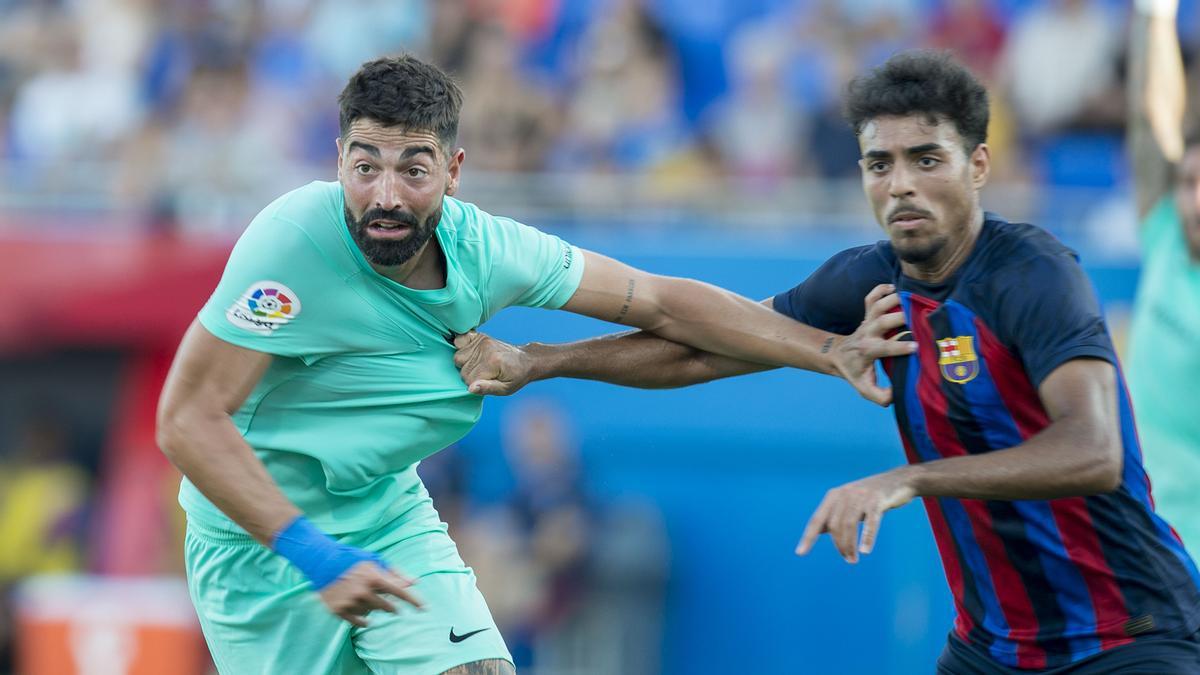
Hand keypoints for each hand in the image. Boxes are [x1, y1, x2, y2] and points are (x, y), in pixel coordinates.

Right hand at [318, 560, 422, 626]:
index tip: (424, 608)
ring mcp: (350, 602)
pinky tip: (366, 619)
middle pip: (387, 607)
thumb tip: (414, 582)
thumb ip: (395, 573)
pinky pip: (358, 621)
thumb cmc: (352, 559)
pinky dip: (364, 620)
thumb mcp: (375, 561)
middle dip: (392, 608)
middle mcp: (364, 592)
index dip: (413, 601)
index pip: (400, 593)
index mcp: (375, 577)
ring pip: (371, 613)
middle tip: (393, 608)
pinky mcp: (339, 610)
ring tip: (365, 598)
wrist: (322, 562)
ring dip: (373, 608)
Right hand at [453, 331, 535, 395]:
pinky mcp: (480, 337)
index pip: (469, 379)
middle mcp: (485, 350)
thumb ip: (488, 388)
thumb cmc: (516, 376)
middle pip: (462, 369)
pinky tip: (470, 354)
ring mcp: (482, 342)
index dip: (475, 386)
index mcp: (492, 363)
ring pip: (458, 357)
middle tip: (484, 376)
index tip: (486, 384)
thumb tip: (470, 389)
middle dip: (470, 376)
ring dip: (464, 364)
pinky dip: (460, 347)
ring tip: (478, 366)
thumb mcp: (506, 388)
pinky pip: (460, 340)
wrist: (526, 360)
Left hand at [795, 467, 916, 563]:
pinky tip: (865, 550)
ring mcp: (861, 496)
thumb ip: (836, 514)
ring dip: (849, 545)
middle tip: (848, 560)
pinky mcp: (877, 500)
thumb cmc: (871, 495)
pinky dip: (867, 537)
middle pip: (834, 525)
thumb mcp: (850, 502)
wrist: (900, 480)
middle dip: (839, 546)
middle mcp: (844, 494)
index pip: (817, 520)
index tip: (800, 553)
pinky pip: (870, 521)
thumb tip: (821, 531)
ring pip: (849, 524)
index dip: (808, 537)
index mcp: (834, 496)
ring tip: (853, 559)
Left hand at [829, 284, 915, 405]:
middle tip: (920, 318)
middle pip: (882, 321)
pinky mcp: (867, 314)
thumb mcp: (864, 389)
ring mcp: (867, 321)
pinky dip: (880, 289)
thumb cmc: (854, 372)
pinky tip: (895, 287)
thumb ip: (880, 396)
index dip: (899, 348)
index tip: (916, 348)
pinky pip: (871, 297)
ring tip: (912, 299)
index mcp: (867, 350)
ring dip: (893, 299)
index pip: (884, 348)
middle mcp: (867, 333)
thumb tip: (897, 395)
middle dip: (900, 318)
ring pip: (877, 305)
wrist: (837, 355)